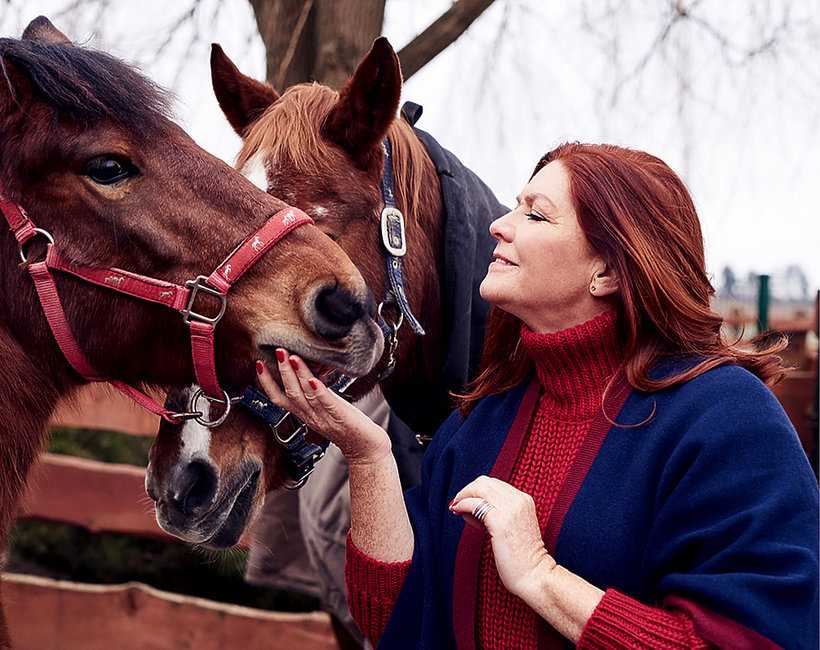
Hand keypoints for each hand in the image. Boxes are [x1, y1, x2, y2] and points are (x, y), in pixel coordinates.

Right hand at [256, 349, 391, 464]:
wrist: (366, 449)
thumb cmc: (348, 427)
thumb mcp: (325, 409)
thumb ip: (315, 395)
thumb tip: (310, 374)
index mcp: (305, 415)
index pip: (279, 399)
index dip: (267, 383)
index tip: (259, 365)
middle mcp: (311, 417)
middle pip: (290, 394)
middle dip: (282, 372)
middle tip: (278, 351)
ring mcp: (325, 418)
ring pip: (305, 396)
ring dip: (297, 376)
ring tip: (293, 358)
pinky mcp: (340, 417)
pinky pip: (327, 404)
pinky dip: (319, 392)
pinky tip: (314, 380)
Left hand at [450, 475, 555, 598]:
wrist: (535, 575)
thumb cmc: (522, 558)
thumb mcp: (511, 528)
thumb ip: (494, 514)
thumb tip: (469, 508)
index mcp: (524, 500)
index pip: (494, 484)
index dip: (477, 490)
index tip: (465, 500)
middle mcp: (519, 500)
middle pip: (485, 482)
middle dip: (468, 490)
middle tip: (457, 502)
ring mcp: (510, 509)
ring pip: (479, 488)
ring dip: (463, 495)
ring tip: (455, 507)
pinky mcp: (500, 522)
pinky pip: (475, 504)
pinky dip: (463, 504)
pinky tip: (457, 511)